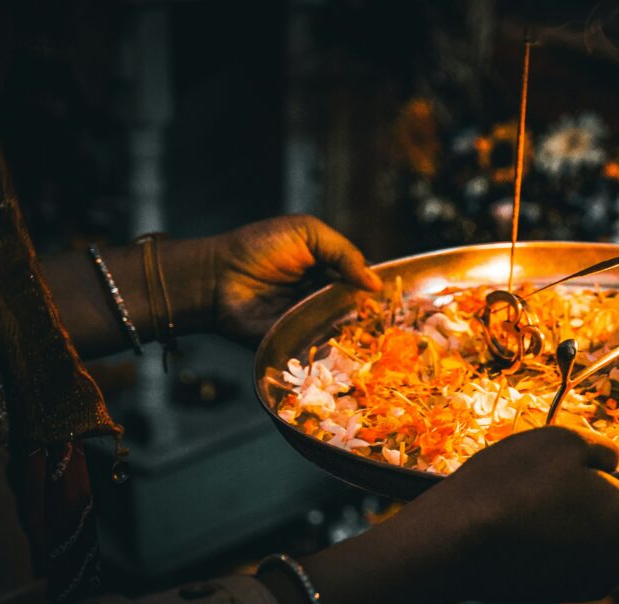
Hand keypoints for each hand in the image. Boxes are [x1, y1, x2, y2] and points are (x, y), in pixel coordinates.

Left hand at [209, 214, 381, 341]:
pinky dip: (337, 354)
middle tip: (393, 325)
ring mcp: (312, 323)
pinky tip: (353, 355)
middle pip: (359, 312)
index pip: (363, 283)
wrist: (218, 277)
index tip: (400, 300)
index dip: (380, 291)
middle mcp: (324, 298)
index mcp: (329, 270)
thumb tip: (375, 283)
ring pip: (345, 334)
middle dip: (375, 318)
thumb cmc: (259, 247)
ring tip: (378, 342)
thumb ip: (344, 252)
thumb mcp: (307, 233)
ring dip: (359, 337)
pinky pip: (322, 352)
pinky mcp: (298, 345)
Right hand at [405, 426, 618, 602]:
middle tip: (596, 479)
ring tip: (556, 497)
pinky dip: (573, 543)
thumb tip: (612, 464)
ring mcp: (588, 581)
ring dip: (601, 527)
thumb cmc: (512, 483)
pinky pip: (583, 562)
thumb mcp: (562, 440)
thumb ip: (601, 450)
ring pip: (614, 549)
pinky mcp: (558, 593)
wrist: (454, 543)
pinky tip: (536, 521)